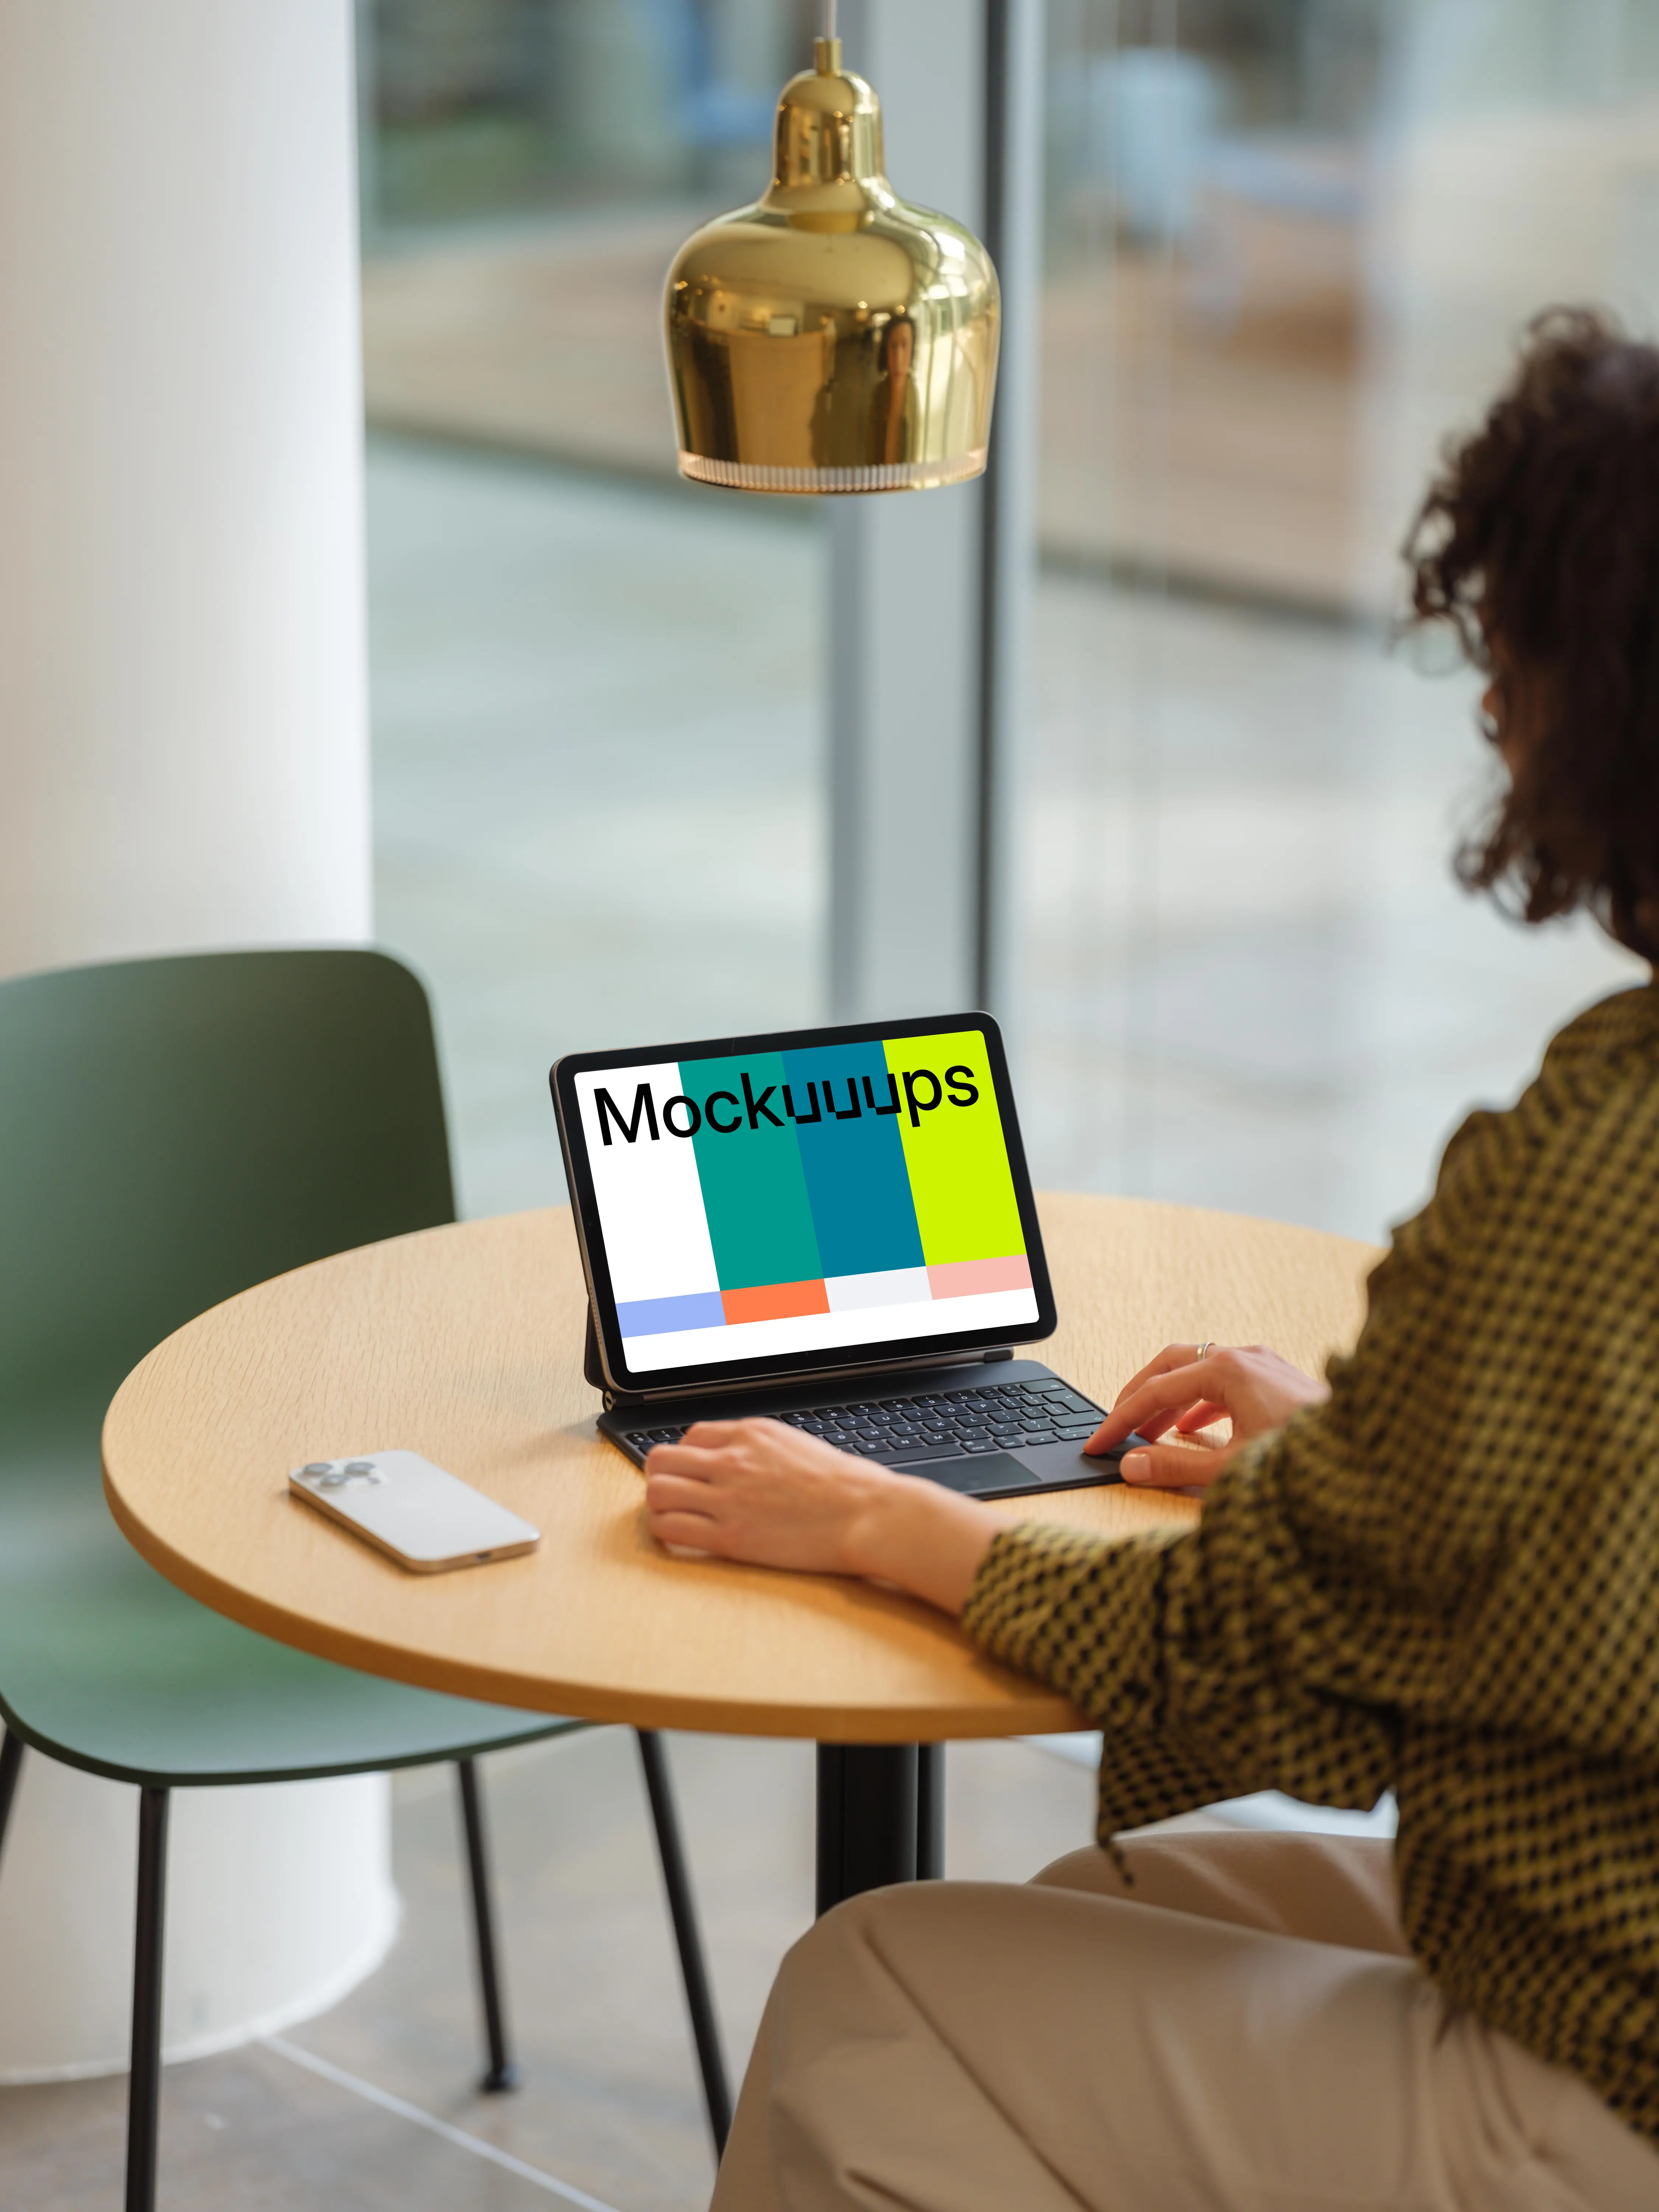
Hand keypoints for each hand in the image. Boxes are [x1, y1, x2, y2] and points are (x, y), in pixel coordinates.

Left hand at [643, 1417, 999, 1613]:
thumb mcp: (797, 1445)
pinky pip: (671, 1529)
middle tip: (676, 1495)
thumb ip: (760, 1448)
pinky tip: (681, 1538)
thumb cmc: (845, 1485)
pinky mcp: (729, 1536)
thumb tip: (739, 1458)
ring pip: (656, 1493)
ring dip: (659, 1505)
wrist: (866, 1513)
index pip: (691, 1435)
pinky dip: (667, 1534)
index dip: (688, 1457)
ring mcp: (727, 1498)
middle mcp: (732, 1460)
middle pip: (660, 1459)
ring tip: (675, 1517)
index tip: (696, 1474)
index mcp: (750, 1433)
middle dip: (662, 1476)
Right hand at [1088, 1342, 1328, 1489]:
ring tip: (1148, 1433)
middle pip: (1171, 1366)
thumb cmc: (1307, 1460)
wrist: (1370, 1456)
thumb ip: (1176, 1466)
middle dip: (1139, 1397)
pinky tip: (1192, 1428)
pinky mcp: (1278, 1379)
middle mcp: (1244, 1356)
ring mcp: (1263, 1364)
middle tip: (1115, 1427)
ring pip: (1198, 1372)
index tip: (1098, 1443)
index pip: (1155, 1391)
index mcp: (1228, 1369)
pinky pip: (1224, 1381)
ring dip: (1169, 1401)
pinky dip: (1199, 1402)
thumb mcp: (1231, 1468)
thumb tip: (1132, 1464)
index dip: (1120, 1420)